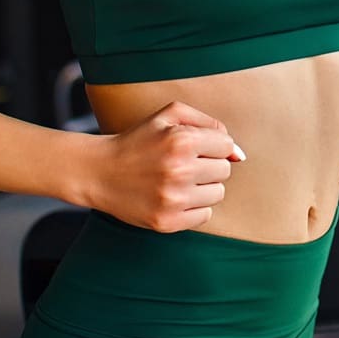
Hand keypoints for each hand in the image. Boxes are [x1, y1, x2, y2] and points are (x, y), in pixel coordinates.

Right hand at [94, 100, 244, 232]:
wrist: (99, 172)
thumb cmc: (139, 140)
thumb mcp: (169, 115)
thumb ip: (209, 124)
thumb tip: (239, 154)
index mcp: (182, 140)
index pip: (227, 146)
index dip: (211, 145)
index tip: (191, 148)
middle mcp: (179, 170)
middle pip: (225, 170)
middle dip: (208, 166)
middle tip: (182, 164)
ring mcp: (173, 199)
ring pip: (218, 193)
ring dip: (203, 187)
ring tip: (177, 181)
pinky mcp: (167, 222)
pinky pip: (205, 215)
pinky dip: (194, 207)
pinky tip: (174, 197)